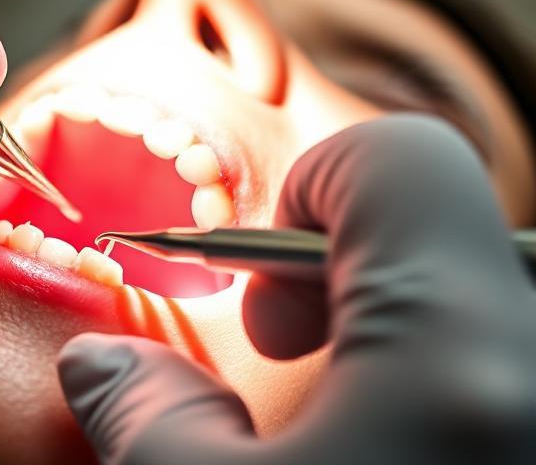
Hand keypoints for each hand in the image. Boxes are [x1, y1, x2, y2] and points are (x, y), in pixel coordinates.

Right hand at [57, 115, 535, 464]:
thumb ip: (146, 416)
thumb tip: (101, 365)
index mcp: (458, 346)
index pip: (399, 159)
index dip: (309, 187)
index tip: (261, 275)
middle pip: (437, 225)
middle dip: (342, 269)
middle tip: (295, 352)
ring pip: (471, 291)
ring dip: (387, 326)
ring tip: (341, 414)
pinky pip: (503, 343)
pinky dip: (437, 367)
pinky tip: (397, 439)